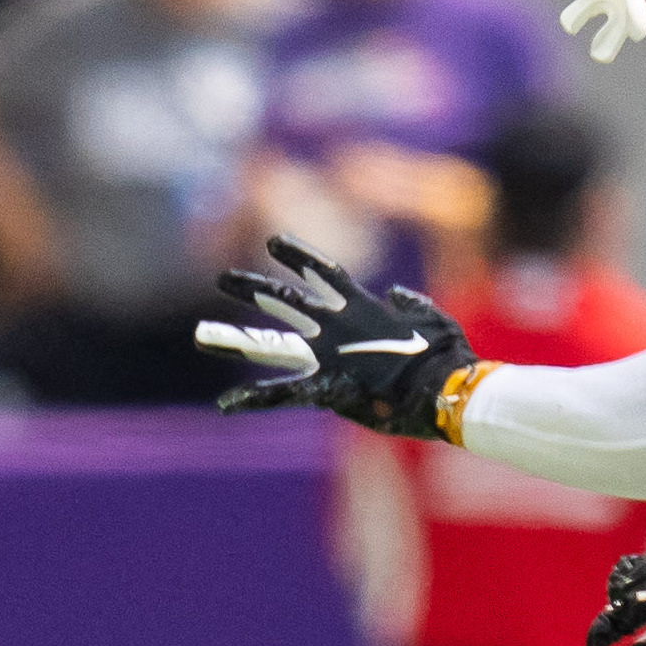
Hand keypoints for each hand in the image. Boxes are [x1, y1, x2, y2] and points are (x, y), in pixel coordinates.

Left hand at [197, 236, 476, 439]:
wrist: (446, 389)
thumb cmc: (446, 358)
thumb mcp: (432, 319)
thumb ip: (411, 304)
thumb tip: (394, 296)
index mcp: (364, 309)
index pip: (324, 273)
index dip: (299, 256)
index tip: (272, 240)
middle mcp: (337, 328)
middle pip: (285, 302)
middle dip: (253, 289)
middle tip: (222, 277)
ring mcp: (328, 357)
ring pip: (271, 345)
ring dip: (234, 340)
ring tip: (199, 336)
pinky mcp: (328, 387)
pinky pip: (283, 395)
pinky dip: (254, 400)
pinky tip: (224, 404)